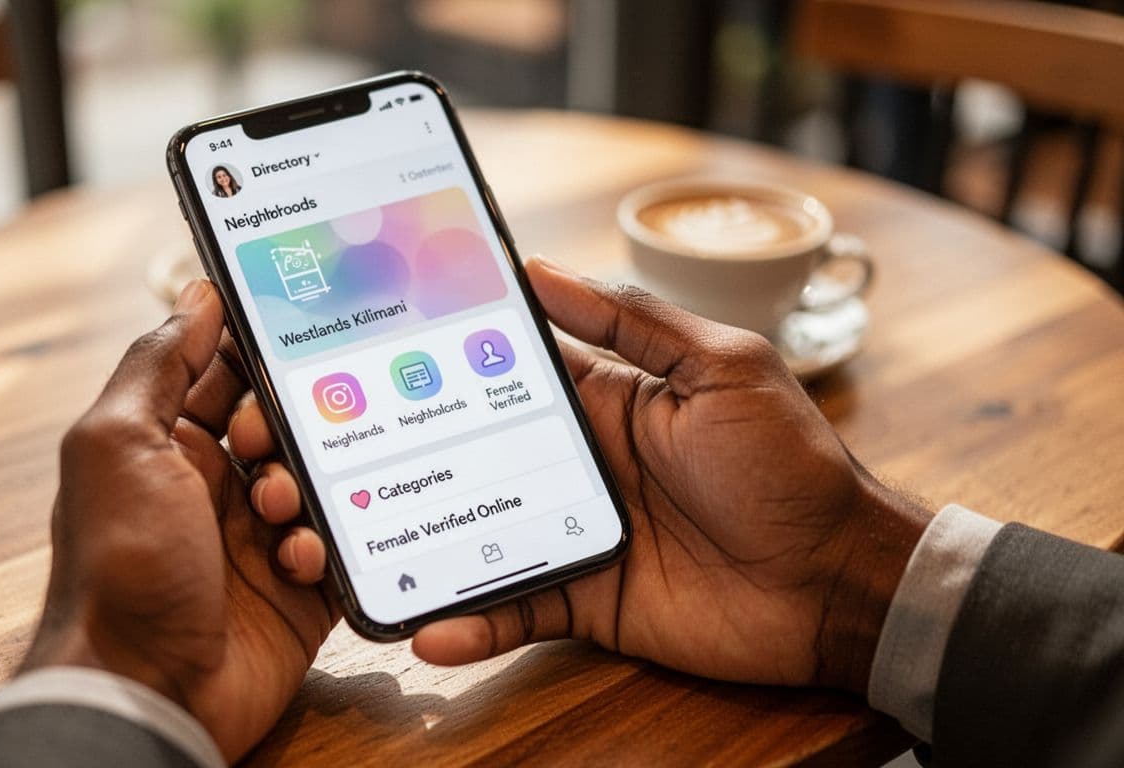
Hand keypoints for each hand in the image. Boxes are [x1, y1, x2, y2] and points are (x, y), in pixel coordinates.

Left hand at [21, 279, 336, 760]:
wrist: (145, 690)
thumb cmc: (120, 567)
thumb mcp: (118, 446)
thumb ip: (157, 364)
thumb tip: (196, 295)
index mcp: (163, 445)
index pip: (220, 372)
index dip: (252, 353)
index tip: (293, 330)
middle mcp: (211, 486)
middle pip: (280, 424)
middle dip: (288, 425)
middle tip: (269, 444)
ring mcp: (257, 539)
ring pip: (316, 481)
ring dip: (307, 487)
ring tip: (280, 509)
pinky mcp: (298, 589)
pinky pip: (336, 547)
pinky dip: (322, 546)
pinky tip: (297, 560)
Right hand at [239, 259, 930, 694]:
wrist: (839, 582)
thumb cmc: (791, 465)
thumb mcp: (723, 369)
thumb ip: (633, 321)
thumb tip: (542, 268)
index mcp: (606, 398)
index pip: (507, 369)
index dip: (445, 353)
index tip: (375, 340)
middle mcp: (579, 462)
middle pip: (474, 453)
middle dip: (407, 451)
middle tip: (327, 452)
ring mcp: (577, 532)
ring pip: (478, 533)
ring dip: (421, 540)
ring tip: (351, 546)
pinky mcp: (587, 599)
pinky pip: (516, 607)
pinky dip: (472, 620)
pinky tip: (428, 627)